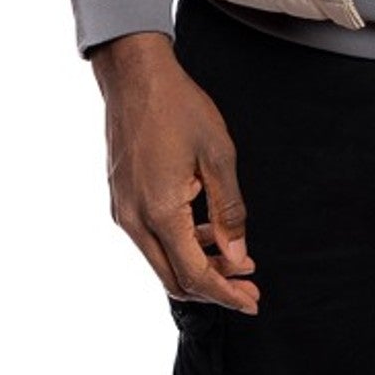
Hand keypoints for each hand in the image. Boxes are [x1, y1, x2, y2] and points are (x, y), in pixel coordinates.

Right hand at [89, 32, 259, 314]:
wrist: (134, 74)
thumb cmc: (178, 107)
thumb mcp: (217, 155)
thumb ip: (228, 212)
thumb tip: (237, 256)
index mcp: (160, 212)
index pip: (195, 275)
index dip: (227, 293)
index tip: (253, 300)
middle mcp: (135, 220)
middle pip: (174, 279)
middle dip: (214, 287)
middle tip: (248, 285)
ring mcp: (123, 210)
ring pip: (161, 261)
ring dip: (197, 265)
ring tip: (234, 257)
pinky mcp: (121, 198)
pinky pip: (151, 239)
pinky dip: (179, 245)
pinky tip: (205, 231)